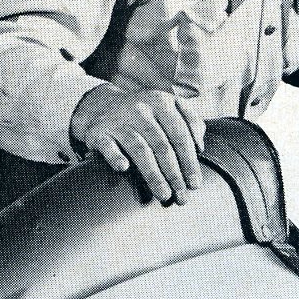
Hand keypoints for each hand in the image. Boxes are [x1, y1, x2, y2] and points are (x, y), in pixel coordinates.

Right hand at [71, 84, 204, 202]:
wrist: (102, 105)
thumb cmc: (145, 115)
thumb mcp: (168, 107)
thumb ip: (190, 121)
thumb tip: (200, 147)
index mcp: (162, 102)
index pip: (180, 135)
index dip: (189, 161)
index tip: (195, 185)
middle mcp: (141, 109)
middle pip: (162, 145)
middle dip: (174, 173)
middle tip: (182, 196)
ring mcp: (118, 119)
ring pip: (140, 149)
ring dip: (153, 175)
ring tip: (164, 195)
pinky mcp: (98, 131)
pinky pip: (107, 145)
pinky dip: (115, 156)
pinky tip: (123, 168)